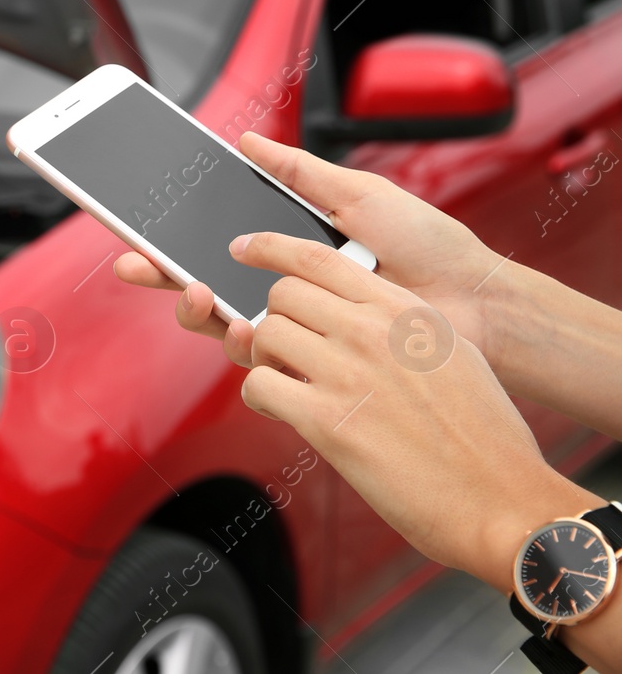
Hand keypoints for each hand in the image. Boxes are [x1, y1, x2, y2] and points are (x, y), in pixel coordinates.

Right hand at [113, 131, 503, 367]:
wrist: (474, 301)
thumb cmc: (428, 246)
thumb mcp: (358, 194)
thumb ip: (298, 173)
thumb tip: (246, 141)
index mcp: (287, 246)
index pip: (212, 239)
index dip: (169, 236)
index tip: (134, 224)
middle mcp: (282, 287)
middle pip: (199, 281)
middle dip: (159, 273)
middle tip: (137, 264)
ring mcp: (294, 327)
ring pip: (218, 322)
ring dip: (192, 306)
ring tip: (195, 291)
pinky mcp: (311, 363)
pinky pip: (258, 359)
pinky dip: (239, 342)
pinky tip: (240, 326)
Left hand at [230, 230, 593, 586]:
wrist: (503, 500)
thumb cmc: (483, 435)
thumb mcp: (452, 352)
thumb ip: (401, 325)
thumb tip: (358, 314)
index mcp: (404, 309)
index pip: (319, 256)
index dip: (272, 249)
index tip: (245, 250)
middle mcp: (373, 330)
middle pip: (283, 293)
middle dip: (275, 318)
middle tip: (288, 350)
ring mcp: (349, 372)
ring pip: (264, 334)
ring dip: (264, 358)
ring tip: (288, 383)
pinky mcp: (327, 421)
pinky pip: (259, 385)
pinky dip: (260, 397)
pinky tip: (283, 411)